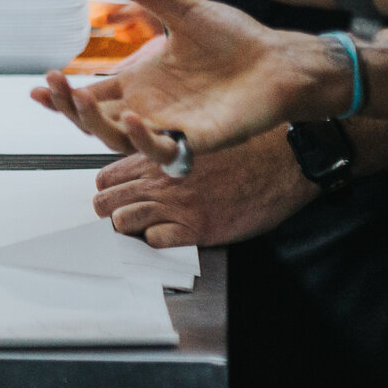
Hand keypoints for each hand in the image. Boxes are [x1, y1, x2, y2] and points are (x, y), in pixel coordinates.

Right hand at [32, 0, 352, 161]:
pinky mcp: (198, 139)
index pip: (92, 94)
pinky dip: (143, 138)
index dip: (63, 95)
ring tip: (80, 99)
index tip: (39, 86)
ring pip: (119, 140)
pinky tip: (131, 117)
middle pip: (95, 121)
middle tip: (53, 86)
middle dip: (68, 108)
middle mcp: (151, 107)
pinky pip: (163, 149)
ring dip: (94, 125)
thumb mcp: (181, 8)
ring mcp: (172, 125)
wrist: (281, 60)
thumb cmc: (237, 39)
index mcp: (143, 81)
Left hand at [89, 132, 316, 248]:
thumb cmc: (244, 152)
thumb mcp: (194, 144)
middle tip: (120, 219)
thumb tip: (144, 172)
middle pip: (105, 201)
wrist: (282, 163)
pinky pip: (156, 240)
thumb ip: (164, 156)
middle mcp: (161, 179)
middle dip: (108, 212)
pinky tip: (166, 237)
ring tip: (139, 231)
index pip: (106, 177)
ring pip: (122, 221)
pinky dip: (155, 243)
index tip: (114, 198)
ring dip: (127, 229)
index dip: (108, 191)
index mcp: (158, 156)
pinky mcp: (198, 227)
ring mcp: (178, 204)